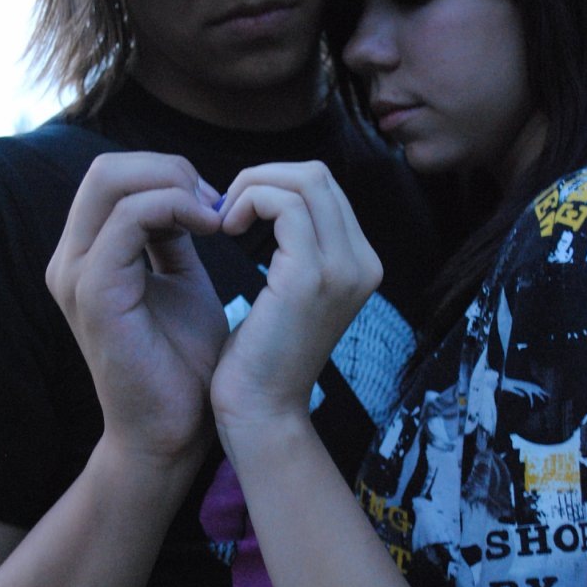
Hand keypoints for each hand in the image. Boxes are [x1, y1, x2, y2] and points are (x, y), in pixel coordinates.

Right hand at [46, 152, 227, 458]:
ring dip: (175, 184)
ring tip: (217, 215)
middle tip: (218, 201)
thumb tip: (187, 193)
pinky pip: (130, 219)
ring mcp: (76, 274)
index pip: (114, 178)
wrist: (174, 432)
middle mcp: (71, 259)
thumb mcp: (182, 283)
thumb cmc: (183, 365)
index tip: (216, 202)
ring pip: (112, 181)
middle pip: (107, 169)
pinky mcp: (95, 292)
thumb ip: (173, 237)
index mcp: (88, 255)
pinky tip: (212, 227)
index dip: (167, 174)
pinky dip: (175, 208)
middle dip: (170, 169)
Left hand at [211, 161, 381, 433]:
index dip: (276, 184)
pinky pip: (282, 204)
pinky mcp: (311, 275)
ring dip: (252, 187)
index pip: (324, 189)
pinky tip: (224, 229)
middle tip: (226, 209)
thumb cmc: (263, 357)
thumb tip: (270, 196)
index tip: (237, 212)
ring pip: (303, 180)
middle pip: (318, 175)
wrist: (263, 412)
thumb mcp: (290, 292)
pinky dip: (247, 202)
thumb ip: (295, 246)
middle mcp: (364, 262)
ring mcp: (343, 268)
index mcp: (361, 264)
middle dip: (263, 177)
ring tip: (223, 219)